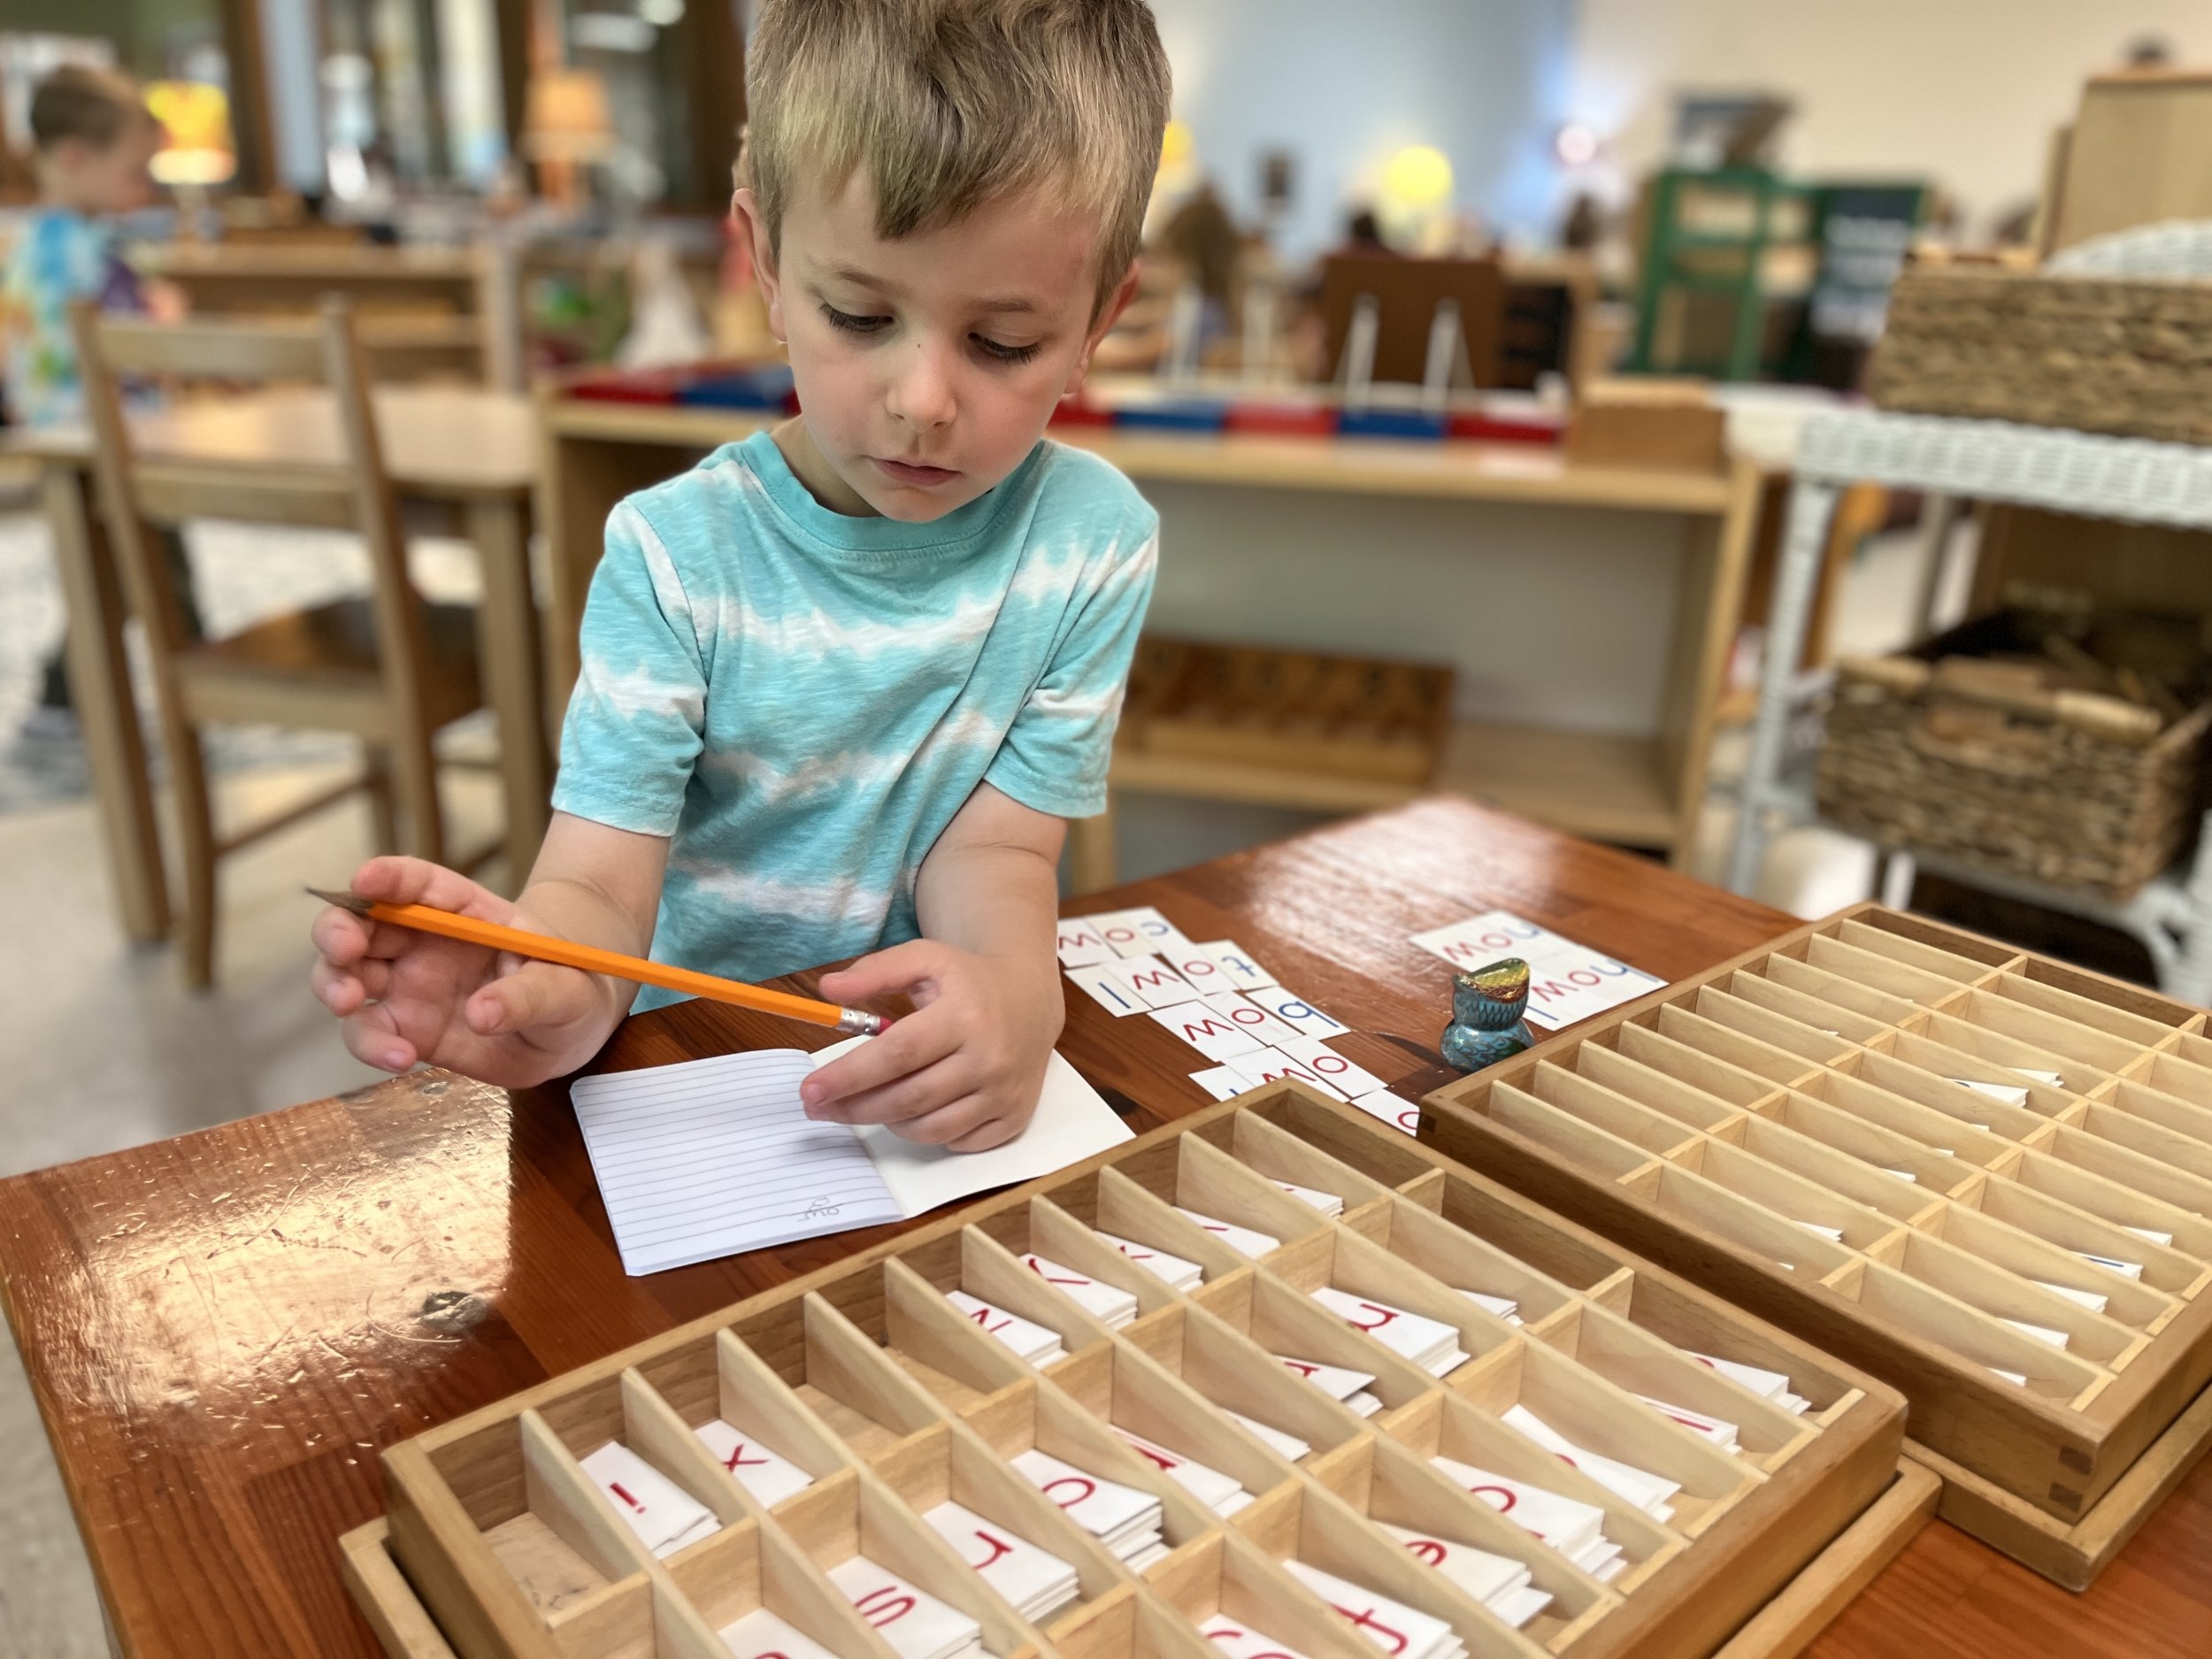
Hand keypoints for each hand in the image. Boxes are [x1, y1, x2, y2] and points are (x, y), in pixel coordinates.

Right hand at [309, 856, 614, 1087]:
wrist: (567, 1030)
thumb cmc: (567, 987)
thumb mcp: (565, 987)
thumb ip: (529, 995)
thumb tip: (482, 1013)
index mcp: (461, 911)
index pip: (416, 882)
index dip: (387, 876)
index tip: (366, 880)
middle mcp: (421, 942)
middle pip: (359, 922)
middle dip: (338, 930)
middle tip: (345, 950)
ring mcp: (407, 986)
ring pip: (346, 976)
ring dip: (335, 985)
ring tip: (352, 1003)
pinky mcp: (404, 1029)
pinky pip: (370, 1033)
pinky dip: (371, 1045)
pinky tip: (400, 1058)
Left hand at [802, 940, 1063, 1150]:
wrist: (1031, 998)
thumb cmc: (969, 980)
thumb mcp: (925, 960)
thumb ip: (875, 971)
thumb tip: (827, 989)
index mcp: (964, 1016)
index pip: (898, 1054)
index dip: (850, 1075)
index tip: (811, 1089)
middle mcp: (989, 1059)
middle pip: (908, 1098)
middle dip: (854, 1107)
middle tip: (818, 1107)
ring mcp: (1004, 1093)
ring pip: (928, 1128)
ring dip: (887, 1121)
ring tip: (866, 1103)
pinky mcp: (1013, 1119)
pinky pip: (956, 1142)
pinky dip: (926, 1133)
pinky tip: (913, 1111)